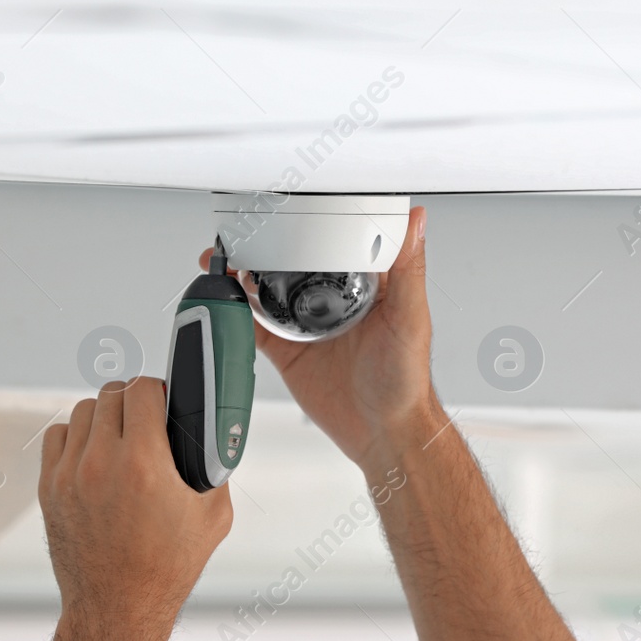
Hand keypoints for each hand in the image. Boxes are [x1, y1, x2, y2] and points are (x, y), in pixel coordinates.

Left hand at [35, 377, 231, 640]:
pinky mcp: (50, 488)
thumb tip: (210, 431)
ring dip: (104, 415)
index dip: (158, 389)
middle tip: (147, 418)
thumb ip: (213, 465)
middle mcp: (101, 463)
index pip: (142, 389)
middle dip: (133, 400)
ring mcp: (69, 475)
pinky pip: (58, 435)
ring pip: (84, 410)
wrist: (119, 608)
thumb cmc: (168, 566)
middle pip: (112, 394)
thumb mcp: (214, 514)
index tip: (164, 401)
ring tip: (120, 434)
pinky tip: (94, 451)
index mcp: (144, 464)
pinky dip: (77, 436)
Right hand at [203, 205, 442, 473]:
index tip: (289, 206)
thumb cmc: (406, 380)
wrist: (384, 434)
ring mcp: (306, 325)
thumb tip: (416, 221)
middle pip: (292, 263)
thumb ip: (408, 268)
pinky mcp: (287, 351)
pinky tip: (223, 301)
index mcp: (363, 284)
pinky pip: (254, 327)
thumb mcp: (409, 316)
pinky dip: (235, 313)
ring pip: (267, 291)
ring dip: (244, 274)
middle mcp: (332, 300)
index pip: (333, 241)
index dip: (311, 222)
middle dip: (265, 246)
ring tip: (224, 259)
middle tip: (242, 232)